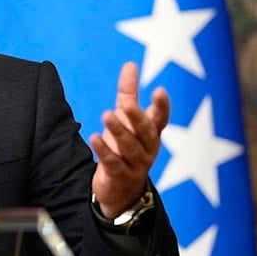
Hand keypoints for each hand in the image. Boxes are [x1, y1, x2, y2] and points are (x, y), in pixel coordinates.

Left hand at [89, 62, 169, 218]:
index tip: (159, 91)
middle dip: (138, 118)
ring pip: (130, 148)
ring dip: (119, 132)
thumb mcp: (127, 120)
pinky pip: (113, 163)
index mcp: (151, 133)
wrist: (121, 190)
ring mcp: (136, 165)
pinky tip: (95, 138)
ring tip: (106, 116)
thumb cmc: (126, 148)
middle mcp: (148, 149)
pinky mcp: (120, 177)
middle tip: (127, 105)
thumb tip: (130, 65)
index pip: (160, 119)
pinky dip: (105, 151)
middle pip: (146, 132)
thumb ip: (129, 93)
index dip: (162, 106)